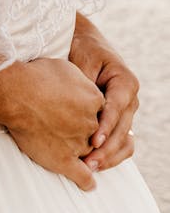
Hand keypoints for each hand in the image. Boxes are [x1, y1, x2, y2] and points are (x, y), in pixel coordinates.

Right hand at [0, 57, 105, 190]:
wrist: (16, 93)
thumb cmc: (36, 76)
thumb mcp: (65, 68)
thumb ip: (80, 79)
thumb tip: (83, 83)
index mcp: (95, 100)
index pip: (99, 110)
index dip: (86, 111)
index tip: (75, 111)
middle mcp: (92, 123)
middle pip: (95, 132)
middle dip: (85, 131)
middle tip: (68, 128)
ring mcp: (79, 143)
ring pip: (88, 152)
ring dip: (85, 154)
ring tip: (74, 152)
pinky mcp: (65, 160)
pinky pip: (83, 176)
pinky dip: (87, 181)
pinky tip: (89, 185)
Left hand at [68, 14, 138, 171]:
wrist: (84, 45)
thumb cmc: (82, 50)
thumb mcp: (82, 61)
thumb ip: (84, 83)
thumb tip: (82, 106)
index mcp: (126, 83)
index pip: (117, 108)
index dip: (105, 126)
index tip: (93, 141)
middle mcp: (130, 99)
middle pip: (122, 129)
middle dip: (106, 148)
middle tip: (87, 162)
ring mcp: (126, 112)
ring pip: (125, 140)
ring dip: (109, 156)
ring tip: (89, 167)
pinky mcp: (118, 121)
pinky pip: (120, 142)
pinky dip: (109, 154)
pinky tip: (94, 163)